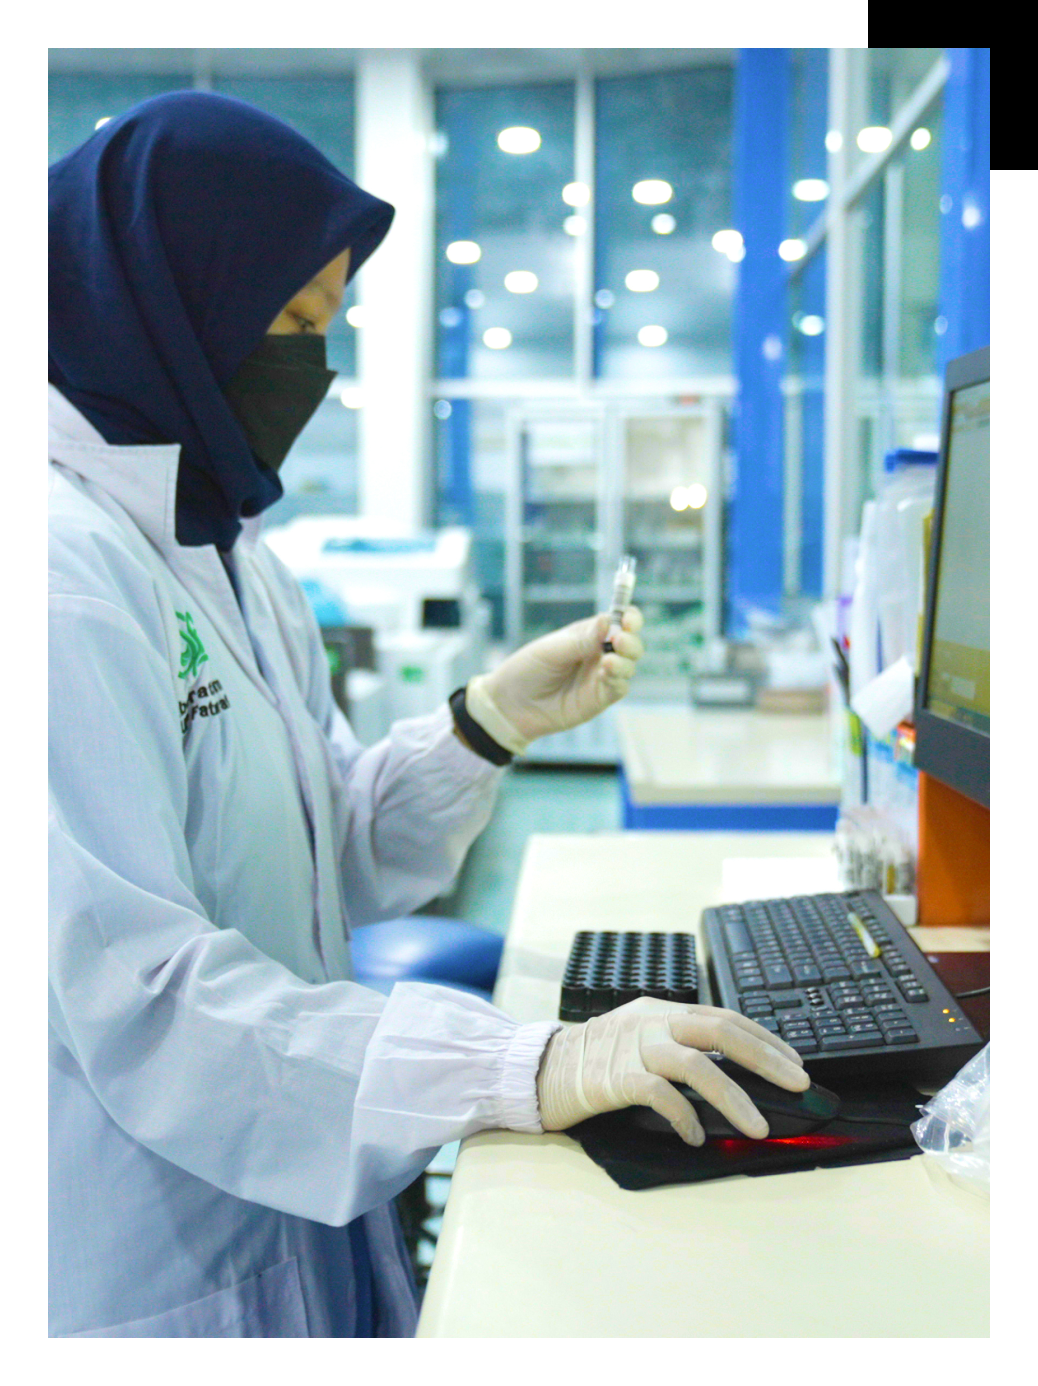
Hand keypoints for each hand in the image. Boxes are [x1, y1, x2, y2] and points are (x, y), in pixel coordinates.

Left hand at [468, 606, 644, 749]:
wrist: (511, 705)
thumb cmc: (527, 670)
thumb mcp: (552, 650)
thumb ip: (582, 640)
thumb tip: (609, 620)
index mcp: (588, 634)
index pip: (619, 621)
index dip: (629, 618)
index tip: (628, 619)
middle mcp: (599, 653)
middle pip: (630, 643)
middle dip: (631, 640)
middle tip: (619, 640)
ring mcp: (601, 676)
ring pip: (629, 665)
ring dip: (626, 660)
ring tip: (609, 660)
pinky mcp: (599, 698)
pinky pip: (619, 687)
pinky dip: (618, 679)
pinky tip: (606, 673)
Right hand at [536, 997, 809, 1145]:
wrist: (542, 1068)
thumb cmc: (598, 1060)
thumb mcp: (642, 1038)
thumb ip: (680, 1045)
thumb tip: (735, 1072)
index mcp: (663, 1011)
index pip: (725, 1018)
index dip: (765, 1039)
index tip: (795, 1063)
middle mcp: (652, 1022)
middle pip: (719, 1031)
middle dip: (765, 1058)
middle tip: (798, 1084)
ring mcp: (633, 1048)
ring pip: (696, 1065)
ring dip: (734, 1097)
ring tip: (758, 1127)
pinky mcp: (615, 1077)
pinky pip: (660, 1095)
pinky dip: (685, 1117)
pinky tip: (697, 1136)